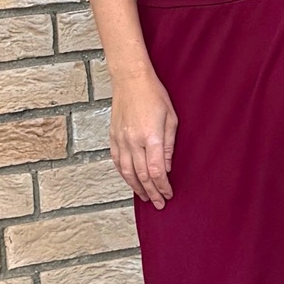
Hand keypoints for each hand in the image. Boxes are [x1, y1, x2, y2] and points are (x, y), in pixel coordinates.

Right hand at [109, 71, 177, 208]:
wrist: (130, 80)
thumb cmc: (154, 95)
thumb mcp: (171, 118)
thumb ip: (169, 145)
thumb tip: (167, 167)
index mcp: (151, 136)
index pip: (156, 171)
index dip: (163, 186)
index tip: (168, 194)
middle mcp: (133, 141)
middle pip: (142, 175)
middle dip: (152, 192)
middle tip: (159, 204)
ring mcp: (121, 140)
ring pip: (127, 172)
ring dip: (137, 187)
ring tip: (146, 197)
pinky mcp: (113, 137)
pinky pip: (117, 162)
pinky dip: (124, 174)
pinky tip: (130, 181)